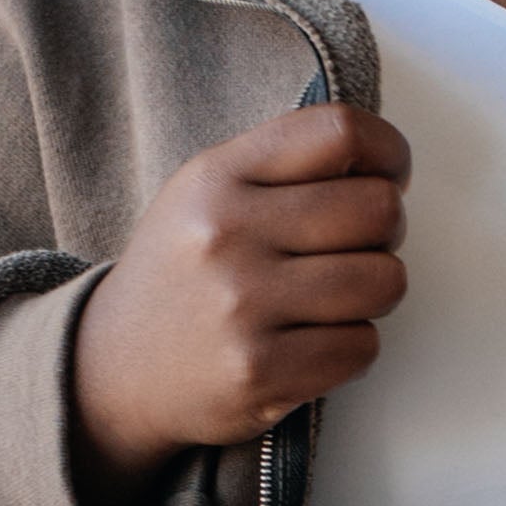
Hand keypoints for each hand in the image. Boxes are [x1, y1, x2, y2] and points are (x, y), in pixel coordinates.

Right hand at [68, 103, 408, 493]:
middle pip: (378, 209)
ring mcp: (242, 307)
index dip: (388, 152)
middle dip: (384, 232)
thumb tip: (383, 162)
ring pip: (384, 281)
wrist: (115, 370)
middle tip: (355, 248)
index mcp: (218, 178)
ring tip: (331, 299)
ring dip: (373, 294)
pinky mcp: (260, 373)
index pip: (340, 132)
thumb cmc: (182, 276)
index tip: (389, 175)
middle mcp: (227, 235)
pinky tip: (311, 342)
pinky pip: (362, 346)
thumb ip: (283, 167)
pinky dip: (351, 347)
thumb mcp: (207, 194)